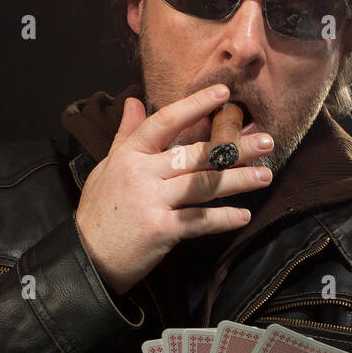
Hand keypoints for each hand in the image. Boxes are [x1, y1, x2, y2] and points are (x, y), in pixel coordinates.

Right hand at [74, 84, 273, 293]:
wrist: (86, 258)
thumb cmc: (98, 212)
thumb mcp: (107, 168)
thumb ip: (126, 135)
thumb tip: (134, 102)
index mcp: (130, 155)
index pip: (165, 122)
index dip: (195, 105)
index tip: (223, 94)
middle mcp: (142, 174)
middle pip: (195, 154)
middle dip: (234, 148)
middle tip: (266, 142)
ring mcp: (152, 202)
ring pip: (203, 185)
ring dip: (238, 180)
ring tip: (265, 175)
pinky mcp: (160, 230)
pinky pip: (199, 221)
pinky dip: (223, 219)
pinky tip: (244, 215)